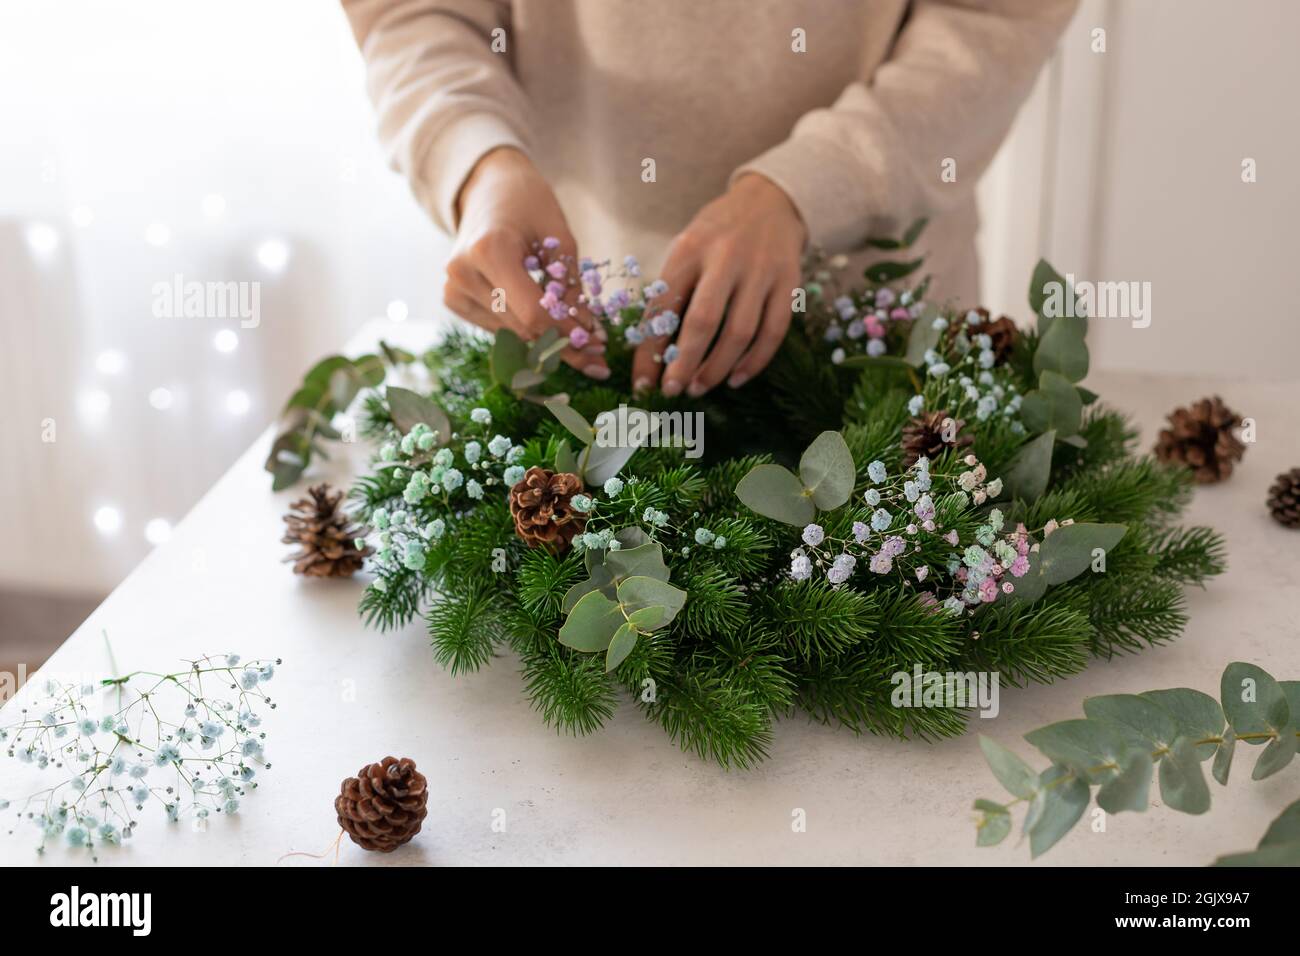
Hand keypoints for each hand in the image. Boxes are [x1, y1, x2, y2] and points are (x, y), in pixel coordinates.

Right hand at [446, 147, 607, 377]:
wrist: (487, 188)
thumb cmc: (529, 204)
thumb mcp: (560, 238)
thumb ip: (571, 289)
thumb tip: (589, 337)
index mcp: (489, 250)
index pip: (533, 312)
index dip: (568, 334)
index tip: (598, 345)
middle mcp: (463, 273)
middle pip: (522, 328)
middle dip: (563, 344)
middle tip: (598, 356)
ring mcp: (453, 289)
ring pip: (511, 334)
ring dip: (547, 341)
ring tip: (581, 344)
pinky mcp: (453, 300)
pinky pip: (498, 328)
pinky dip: (526, 330)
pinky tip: (548, 326)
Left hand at [633, 173, 805, 395]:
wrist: (770, 200)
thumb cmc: (716, 235)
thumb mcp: (687, 249)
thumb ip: (673, 292)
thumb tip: (653, 354)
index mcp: (690, 249)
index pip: (663, 307)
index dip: (649, 350)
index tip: (641, 383)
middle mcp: (726, 258)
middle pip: (703, 321)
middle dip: (684, 364)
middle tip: (673, 392)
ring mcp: (761, 270)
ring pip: (740, 332)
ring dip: (717, 368)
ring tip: (700, 388)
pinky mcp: (788, 282)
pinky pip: (773, 331)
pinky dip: (754, 361)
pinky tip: (736, 378)